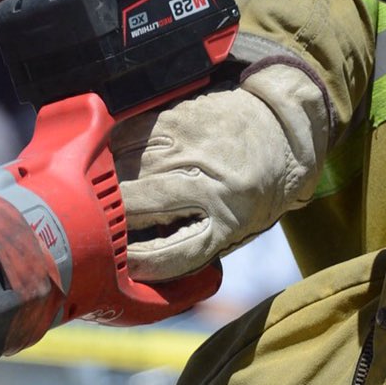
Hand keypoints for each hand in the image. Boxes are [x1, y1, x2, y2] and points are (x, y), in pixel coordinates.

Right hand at [112, 63, 329, 280]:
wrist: (283, 126)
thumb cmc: (260, 188)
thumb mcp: (239, 228)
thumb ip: (194, 245)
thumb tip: (139, 261)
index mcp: (228, 221)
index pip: (169, 255)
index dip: (137, 265)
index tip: (121, 266)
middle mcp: (206, 183)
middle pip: (135, 207)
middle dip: (110, 221)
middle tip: (102, 227)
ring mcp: (188, 147)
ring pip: (124, 170)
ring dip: (107, 186)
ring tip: (104, 196)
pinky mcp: (175, 118)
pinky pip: (126, 137)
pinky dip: (112, 154)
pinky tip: (113, 163)